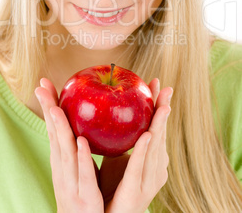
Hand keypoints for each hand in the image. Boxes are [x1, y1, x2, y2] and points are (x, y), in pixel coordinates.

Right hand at [35, 78, 103, 212]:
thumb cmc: (84, 194)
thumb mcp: (81, 167)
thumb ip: (82, 146)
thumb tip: (86, 120)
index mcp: (62, 160)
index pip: (53, 128)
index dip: (48, 107)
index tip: (43, 84)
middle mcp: (62, 168)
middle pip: (54, 136)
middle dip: (48, 111)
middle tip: (41, 87)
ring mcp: (71, 183)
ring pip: (64, 153)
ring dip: (60, 129)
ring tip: (57, 108)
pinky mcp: (86, 196)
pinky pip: (84, 175)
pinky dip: (82, 158)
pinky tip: (82, 141)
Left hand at [100, 78, 171, 212]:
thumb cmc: (112, 187)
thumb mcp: (114, 156)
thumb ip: (116, 136)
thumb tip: (109, 109)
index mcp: (149, 159)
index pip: (155, 127)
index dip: (157, 106)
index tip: (156, 83)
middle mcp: (154, 168)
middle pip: (160, 135)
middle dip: (163, 110)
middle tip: (165, 87)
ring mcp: (148, 181)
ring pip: (155, 149)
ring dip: (159, 126)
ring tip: (162, 106)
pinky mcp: (135, 192)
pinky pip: (138, 169)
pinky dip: (143, 151)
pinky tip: (146, 135)